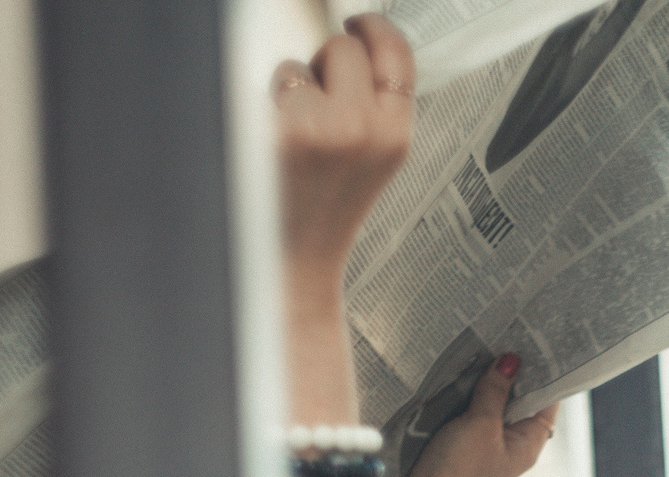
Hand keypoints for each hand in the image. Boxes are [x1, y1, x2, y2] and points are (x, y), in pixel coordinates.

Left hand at [275, 16, 414, 300]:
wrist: (296, 260)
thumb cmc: (327, 209)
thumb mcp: (376, 158)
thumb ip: (377, 105)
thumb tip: (357, 44)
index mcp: (397, 137)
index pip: (397, 55)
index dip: (375, 29)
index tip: (358, 25)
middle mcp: (368, 130)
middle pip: (346, 48)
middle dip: (327, 62)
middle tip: (319, 96)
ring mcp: (328, 128)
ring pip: (306, 61)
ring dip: (295, 83)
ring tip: (296, 128)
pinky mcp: (288, 129)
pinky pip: (277, 81)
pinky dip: (271, 101)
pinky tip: (277, 137)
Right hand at [396, 355, 560, 476]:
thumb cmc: (457, 471)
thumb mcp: (479, 424)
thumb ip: (496, 391)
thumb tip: (511, 360)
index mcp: (530, 443)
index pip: (548, 401)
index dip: (546, 374)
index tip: (539, 344)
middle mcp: (516, 443)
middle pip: (524, 400)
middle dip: (517, 372)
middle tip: (511, 336)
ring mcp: (492, 443)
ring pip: (499, 404)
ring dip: (494, 381)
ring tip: (491, 346)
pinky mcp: (470, 443)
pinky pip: (479, 412)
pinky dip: (476, 394)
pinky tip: (469, 372)